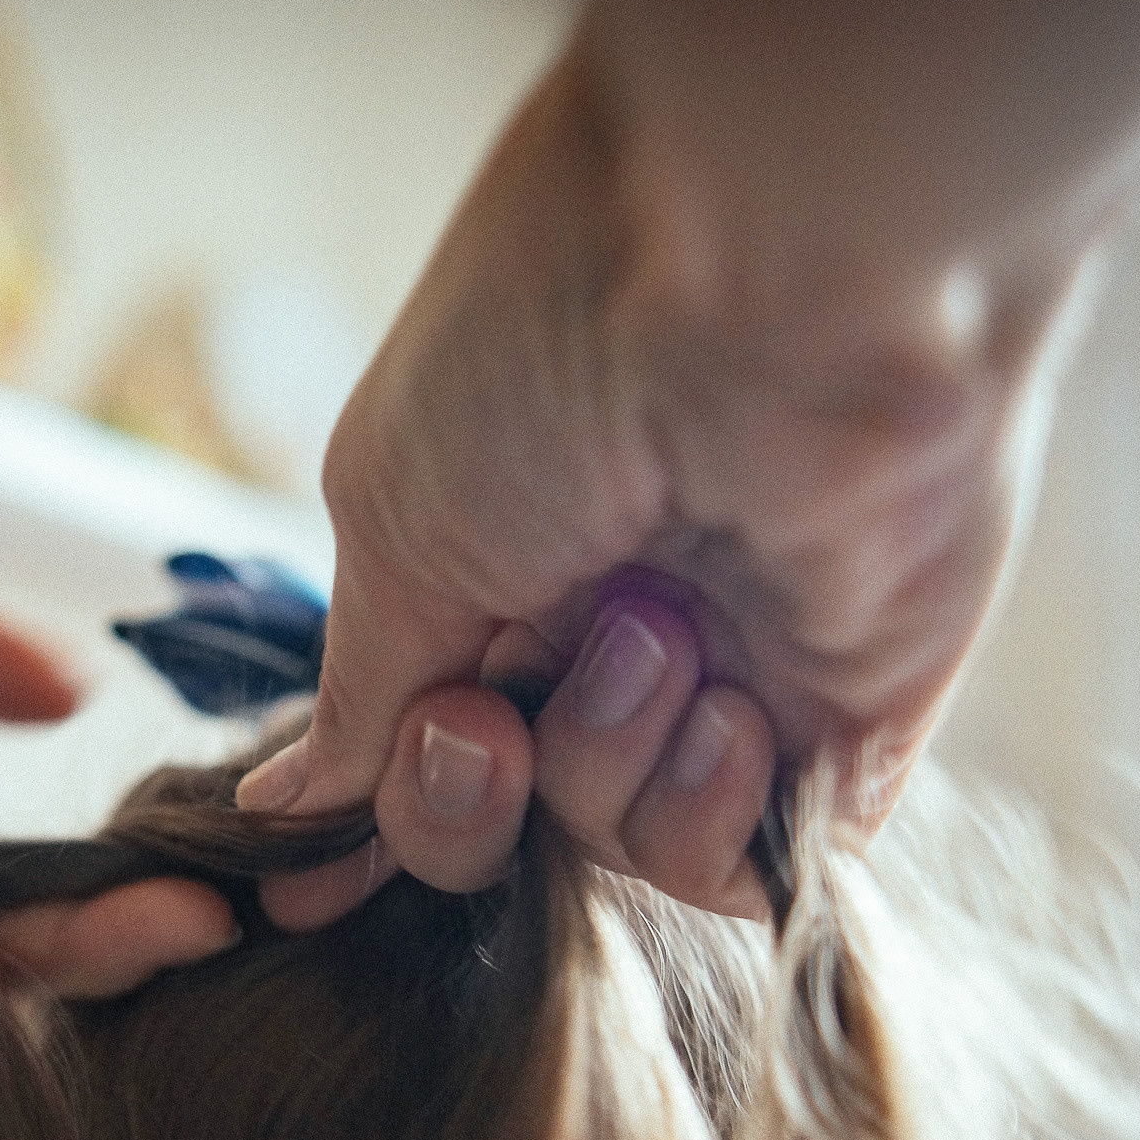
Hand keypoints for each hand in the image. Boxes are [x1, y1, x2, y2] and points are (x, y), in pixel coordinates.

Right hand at [241, 0, 1139, 926]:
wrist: (780, 276)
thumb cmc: (553, 347)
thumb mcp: (392, 518)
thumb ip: (360, 691)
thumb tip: (289, 803)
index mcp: (493, 552)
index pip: (421, 734)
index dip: (386, 798)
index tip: (332, 858)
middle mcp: (608, 613)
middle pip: (505, 814)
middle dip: (469, 796)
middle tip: (484, 726)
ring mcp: (734, 666)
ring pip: (617, 840)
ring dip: (606, 755)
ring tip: (653, 628)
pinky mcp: (849, 713)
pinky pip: (752, 862)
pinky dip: (714, 815)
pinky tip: (731, 712)